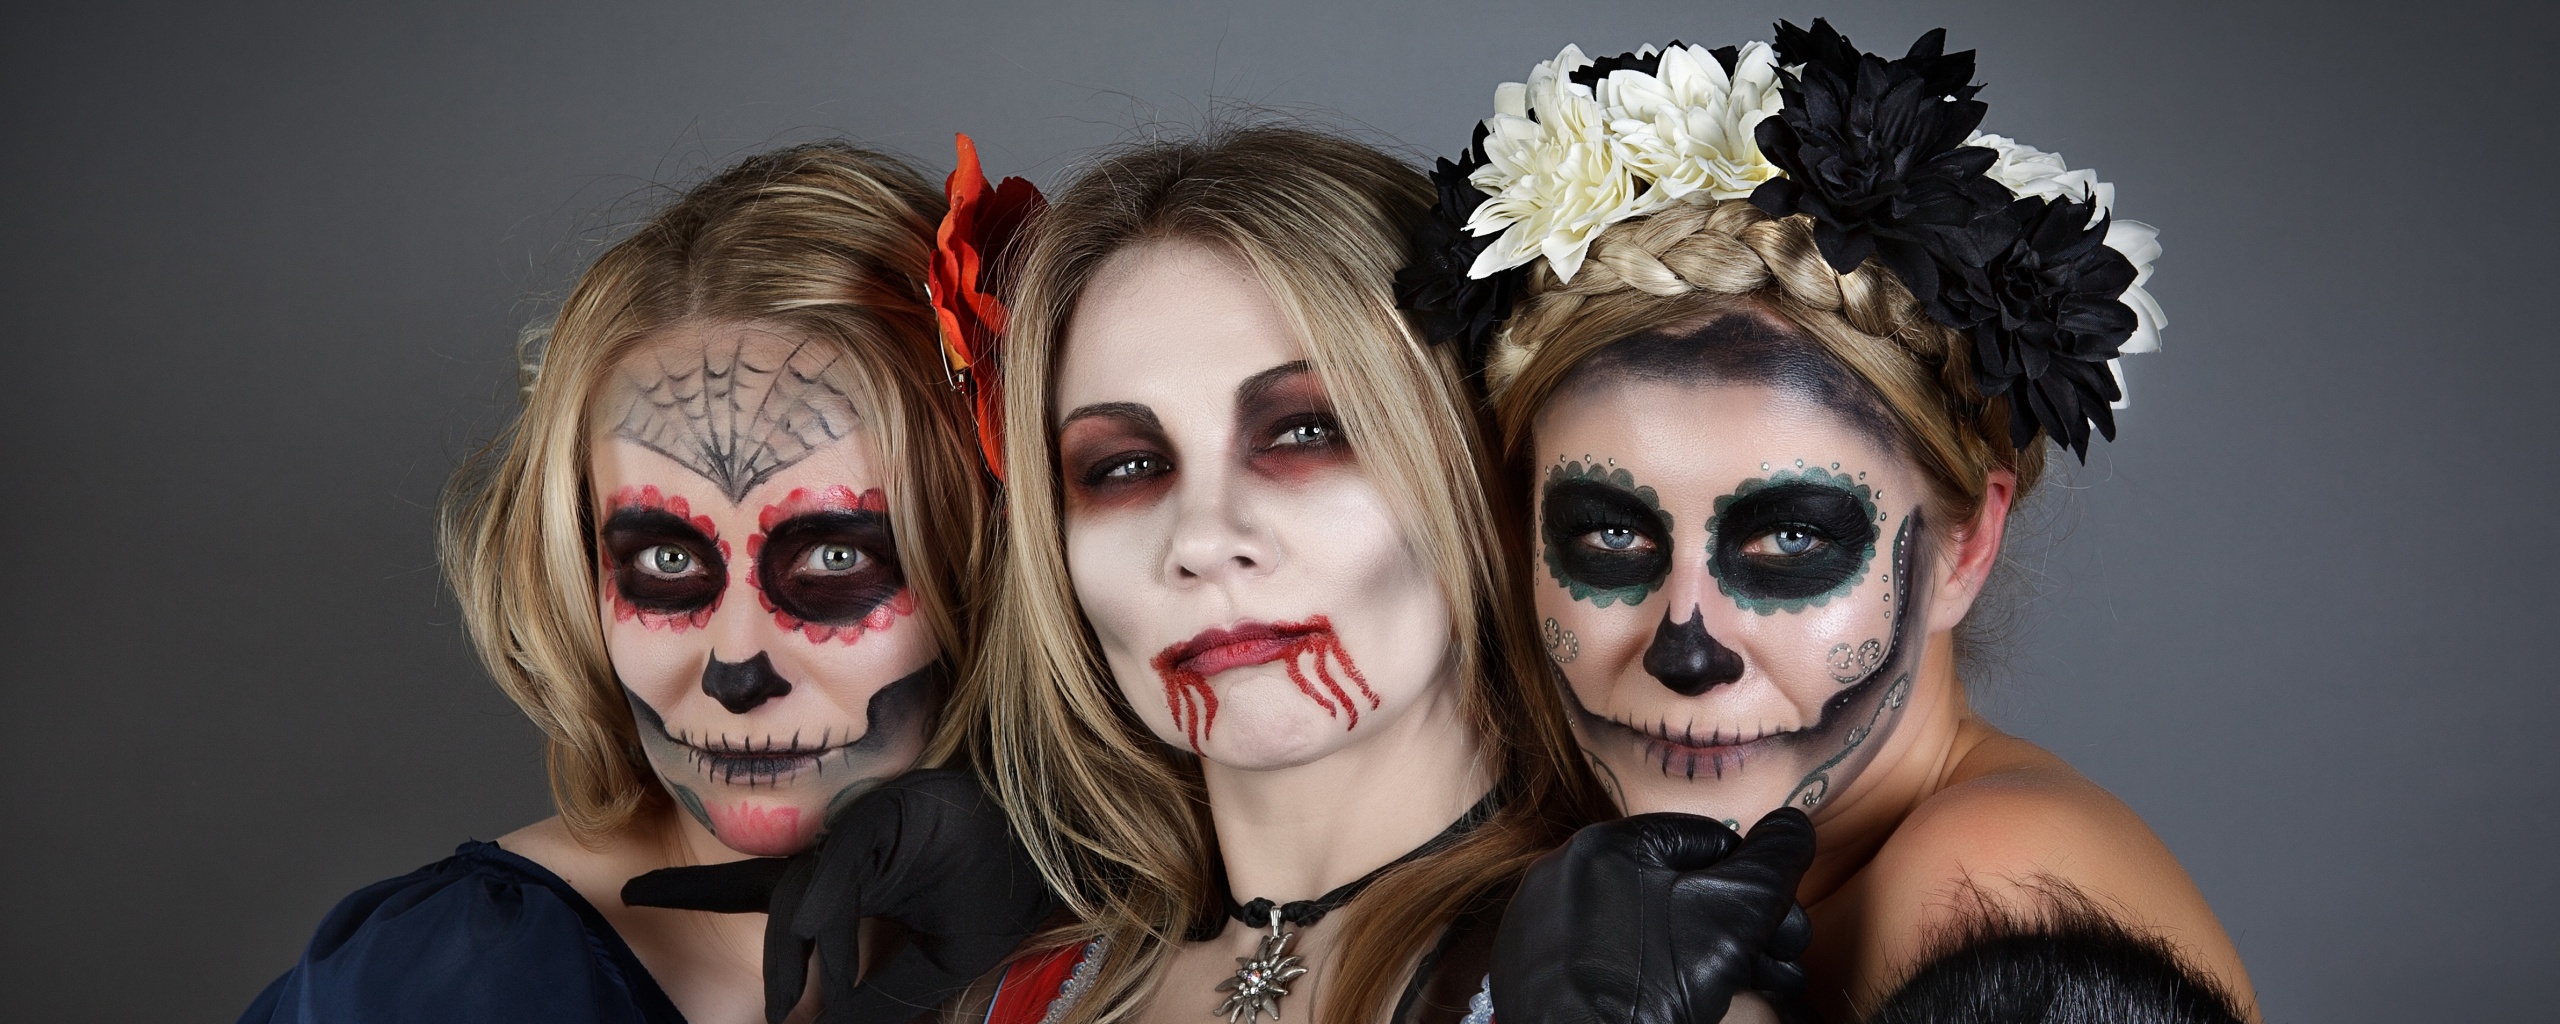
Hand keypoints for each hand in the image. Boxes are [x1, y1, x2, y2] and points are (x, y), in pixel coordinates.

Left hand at [621, 769, 1057, 1023]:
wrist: (1048, 839)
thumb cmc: (996, 888)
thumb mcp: (940, 960)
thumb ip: (888, 995)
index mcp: (844, 882)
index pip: (756, 889)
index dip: (696, 891)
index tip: (632, 890)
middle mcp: (839, 857)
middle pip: (766, 894)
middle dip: (702, 900)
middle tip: (673, 934)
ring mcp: (854, 840)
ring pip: (797, 900)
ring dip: (795, 961)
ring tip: (790, 1013)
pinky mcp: (874, 827)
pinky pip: (833, 881)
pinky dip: (828, 929)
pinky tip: (830, 976)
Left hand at [1489, 808, 1816, 1023]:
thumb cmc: (1655, 984)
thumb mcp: (1733, 913)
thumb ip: (1772, 863)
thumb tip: (1793, 827)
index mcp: (1605, 843)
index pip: (1708, 840)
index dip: (1757, 883)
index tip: (1779, 925)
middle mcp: (1568, 876)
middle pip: (1681, 886)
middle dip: (1742, 924)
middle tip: (1779, 959)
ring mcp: (1551, 927)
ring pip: (1652, 925)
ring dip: (1712, 951)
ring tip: (1753, 983)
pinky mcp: (1545, 972)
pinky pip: (1616, 956)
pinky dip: (1658, 972)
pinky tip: (1697, 999)